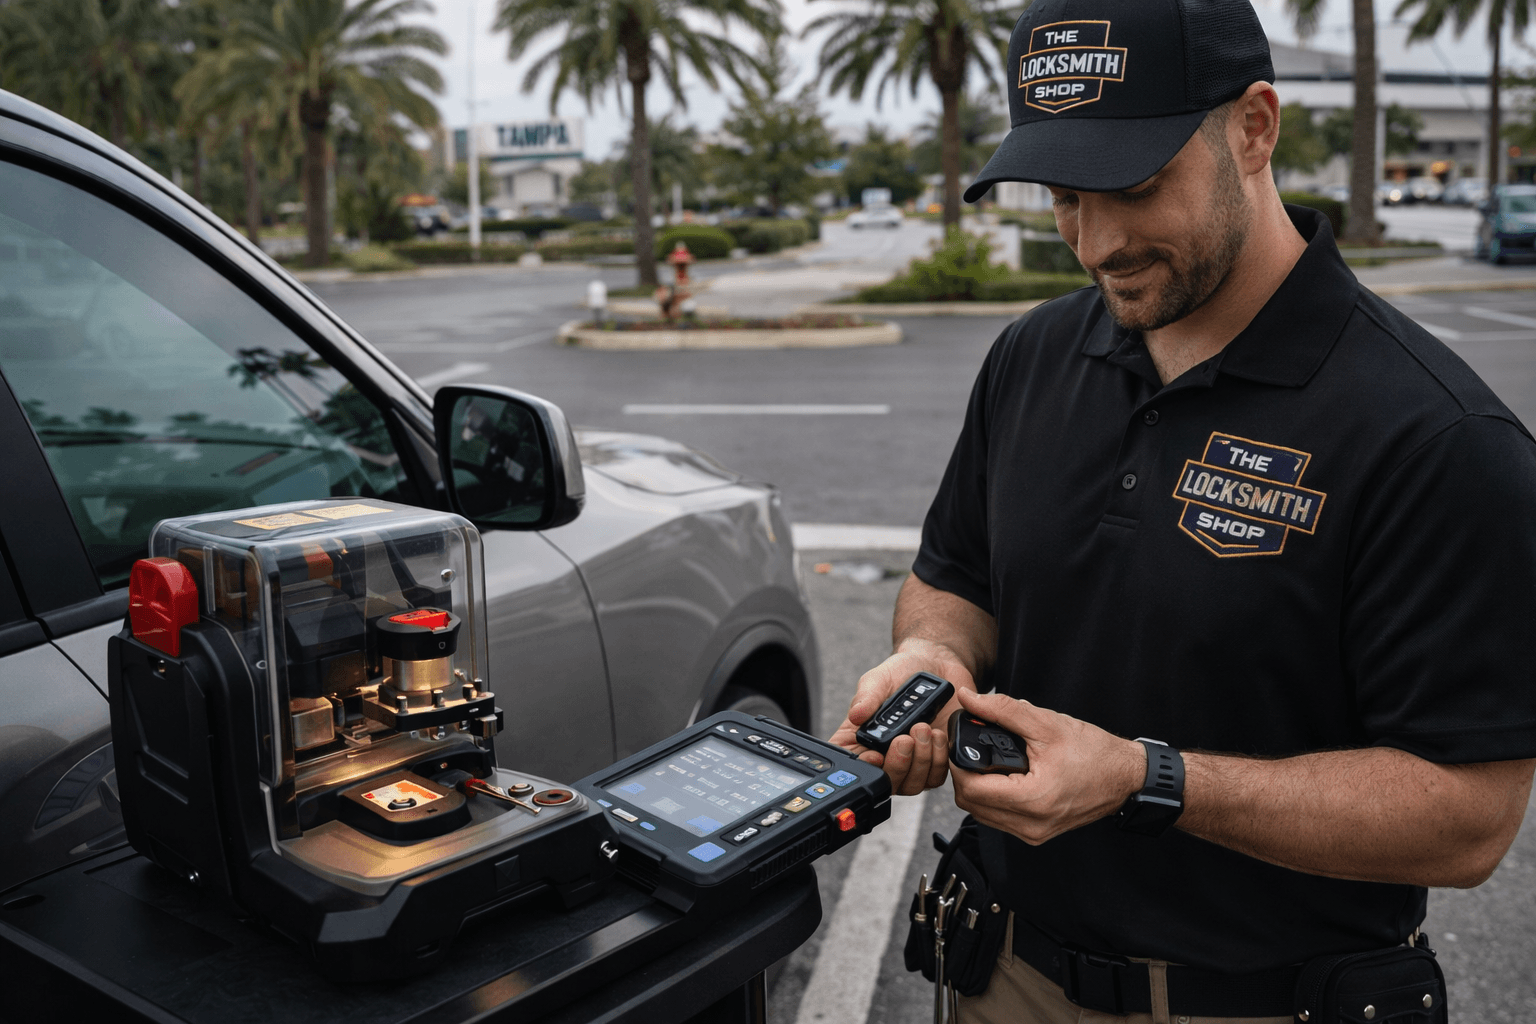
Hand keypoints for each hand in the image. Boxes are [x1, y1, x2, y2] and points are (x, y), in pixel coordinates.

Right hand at [830, 640, 973, 795]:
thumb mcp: (879, 679)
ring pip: (911, 784)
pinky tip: (939, 735)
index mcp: (861, 739)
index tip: (875, 757)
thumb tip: (856, 715)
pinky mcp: (934, 762)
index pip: (853, 765)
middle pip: (885, 782)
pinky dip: (939, 759)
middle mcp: (884, 755)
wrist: (937, 667)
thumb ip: (867, 697)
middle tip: (905, 738)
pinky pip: (935, 777)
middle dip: (897, 764)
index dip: (862, 769)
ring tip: (925, 728)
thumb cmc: (901, 673)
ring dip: (921, 760)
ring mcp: (910, 762)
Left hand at [949, 689, 1144, 844]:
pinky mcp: (1037, 833)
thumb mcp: (1046, 724)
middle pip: (971, 804)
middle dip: (964, 775)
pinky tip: (1003, 777)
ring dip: (976, 788)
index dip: (958, 764)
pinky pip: (999, 819)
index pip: (971, 789)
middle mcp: (1030, 824)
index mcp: (1033, 799)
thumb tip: (969, 699)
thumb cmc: (1094, 753)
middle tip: (971, 750)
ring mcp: (1033, 833)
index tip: (959, 743)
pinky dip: (993, 798)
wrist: (1125, 776)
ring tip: (988, 761)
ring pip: (982, 814)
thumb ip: (1002, 711)